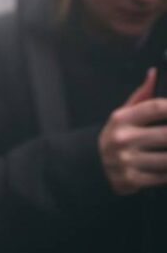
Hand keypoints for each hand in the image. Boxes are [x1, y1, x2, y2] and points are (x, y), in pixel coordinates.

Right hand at [98, 69, 166, 194]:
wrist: (92, 164)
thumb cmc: (117, 134)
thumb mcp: (123, 113)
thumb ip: (142, 95)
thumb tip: (153, 72)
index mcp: (121, 118)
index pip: (156, 107)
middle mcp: (122, 138)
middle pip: (166, 134)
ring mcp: (126, 160)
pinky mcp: (131, 180)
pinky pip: (163, 177)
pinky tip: (165, 166)